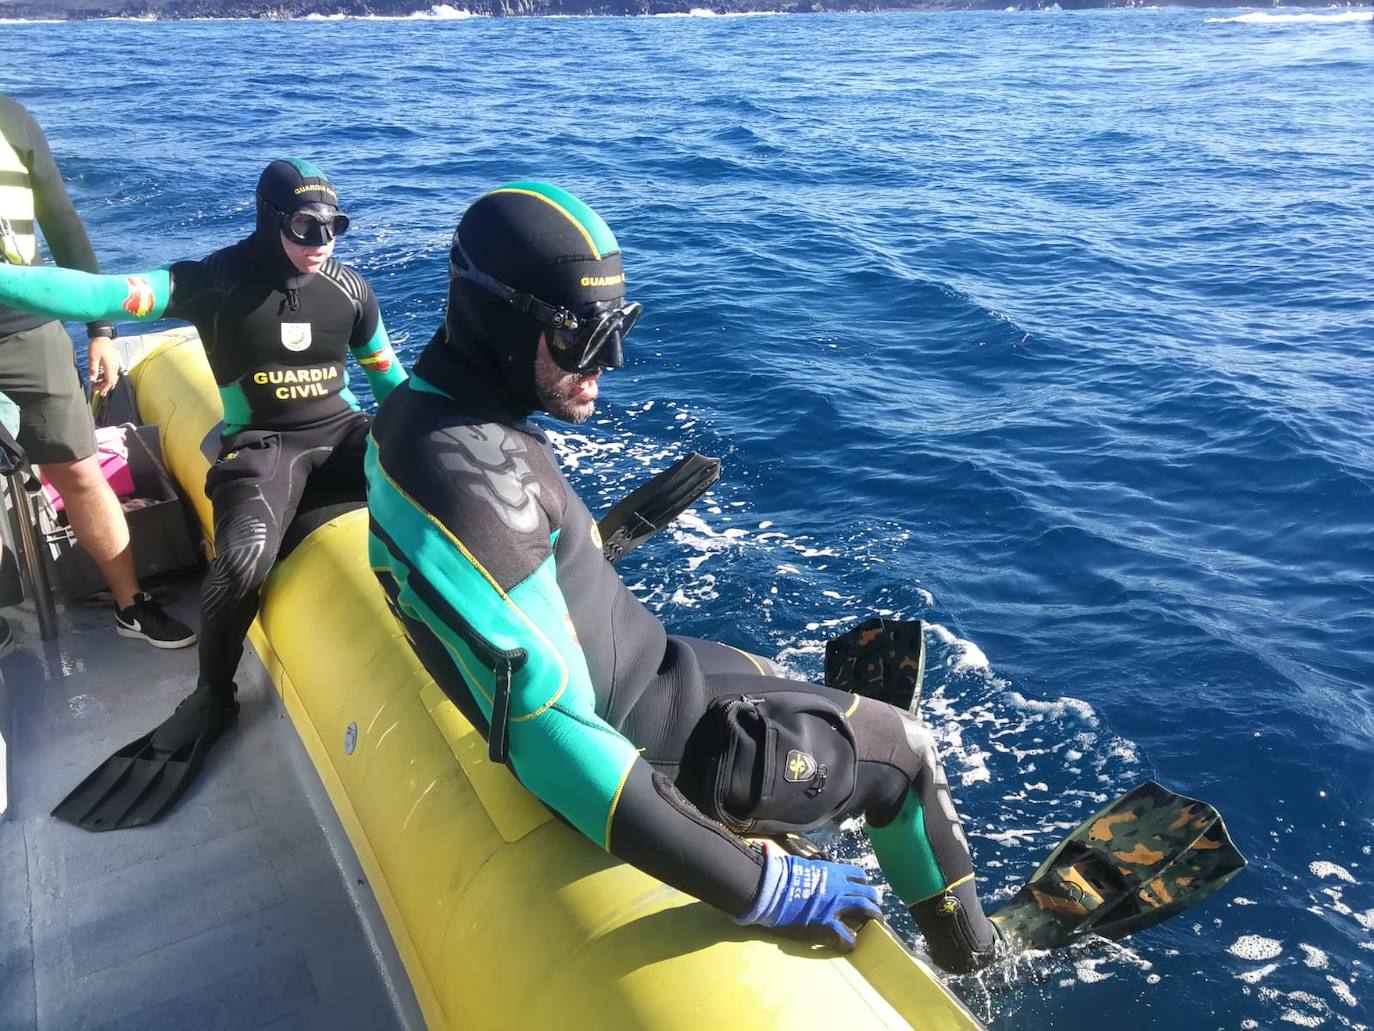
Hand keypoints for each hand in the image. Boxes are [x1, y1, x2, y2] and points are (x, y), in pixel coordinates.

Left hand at [87, 336, 119, 396]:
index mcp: (110, 367)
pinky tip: (99, 376)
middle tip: (97, 390)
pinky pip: (111, 372)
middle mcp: (114, 366)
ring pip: (111, 377)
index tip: (100, 393)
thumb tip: (92, 379)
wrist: (102, 336)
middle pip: (112, 381)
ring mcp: (114, 364)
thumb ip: (93, 369)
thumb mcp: (92, 357)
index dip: (104, 388)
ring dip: (105, 381)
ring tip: (97, 383)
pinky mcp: (113, 362)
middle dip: (104, 387)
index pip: (109, 381)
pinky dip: (105, 376)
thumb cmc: (97, 345)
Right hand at [734, 842, 882, 949]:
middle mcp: (839, 887)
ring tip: (877, 922)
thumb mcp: (805, 864)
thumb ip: (816, 869)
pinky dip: (850, 940)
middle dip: (874, 899)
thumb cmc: (785, 873)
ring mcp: (836, 905)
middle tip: (876, 905)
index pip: (857, 875)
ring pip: (864, 908)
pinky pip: (845, 934)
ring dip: (873, 915)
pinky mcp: (827, 922)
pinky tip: (852, 944)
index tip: (863, 886)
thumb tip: (814, 869)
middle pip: (866, 892)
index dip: (862, 882)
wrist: (775, 888)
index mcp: (833, 871)